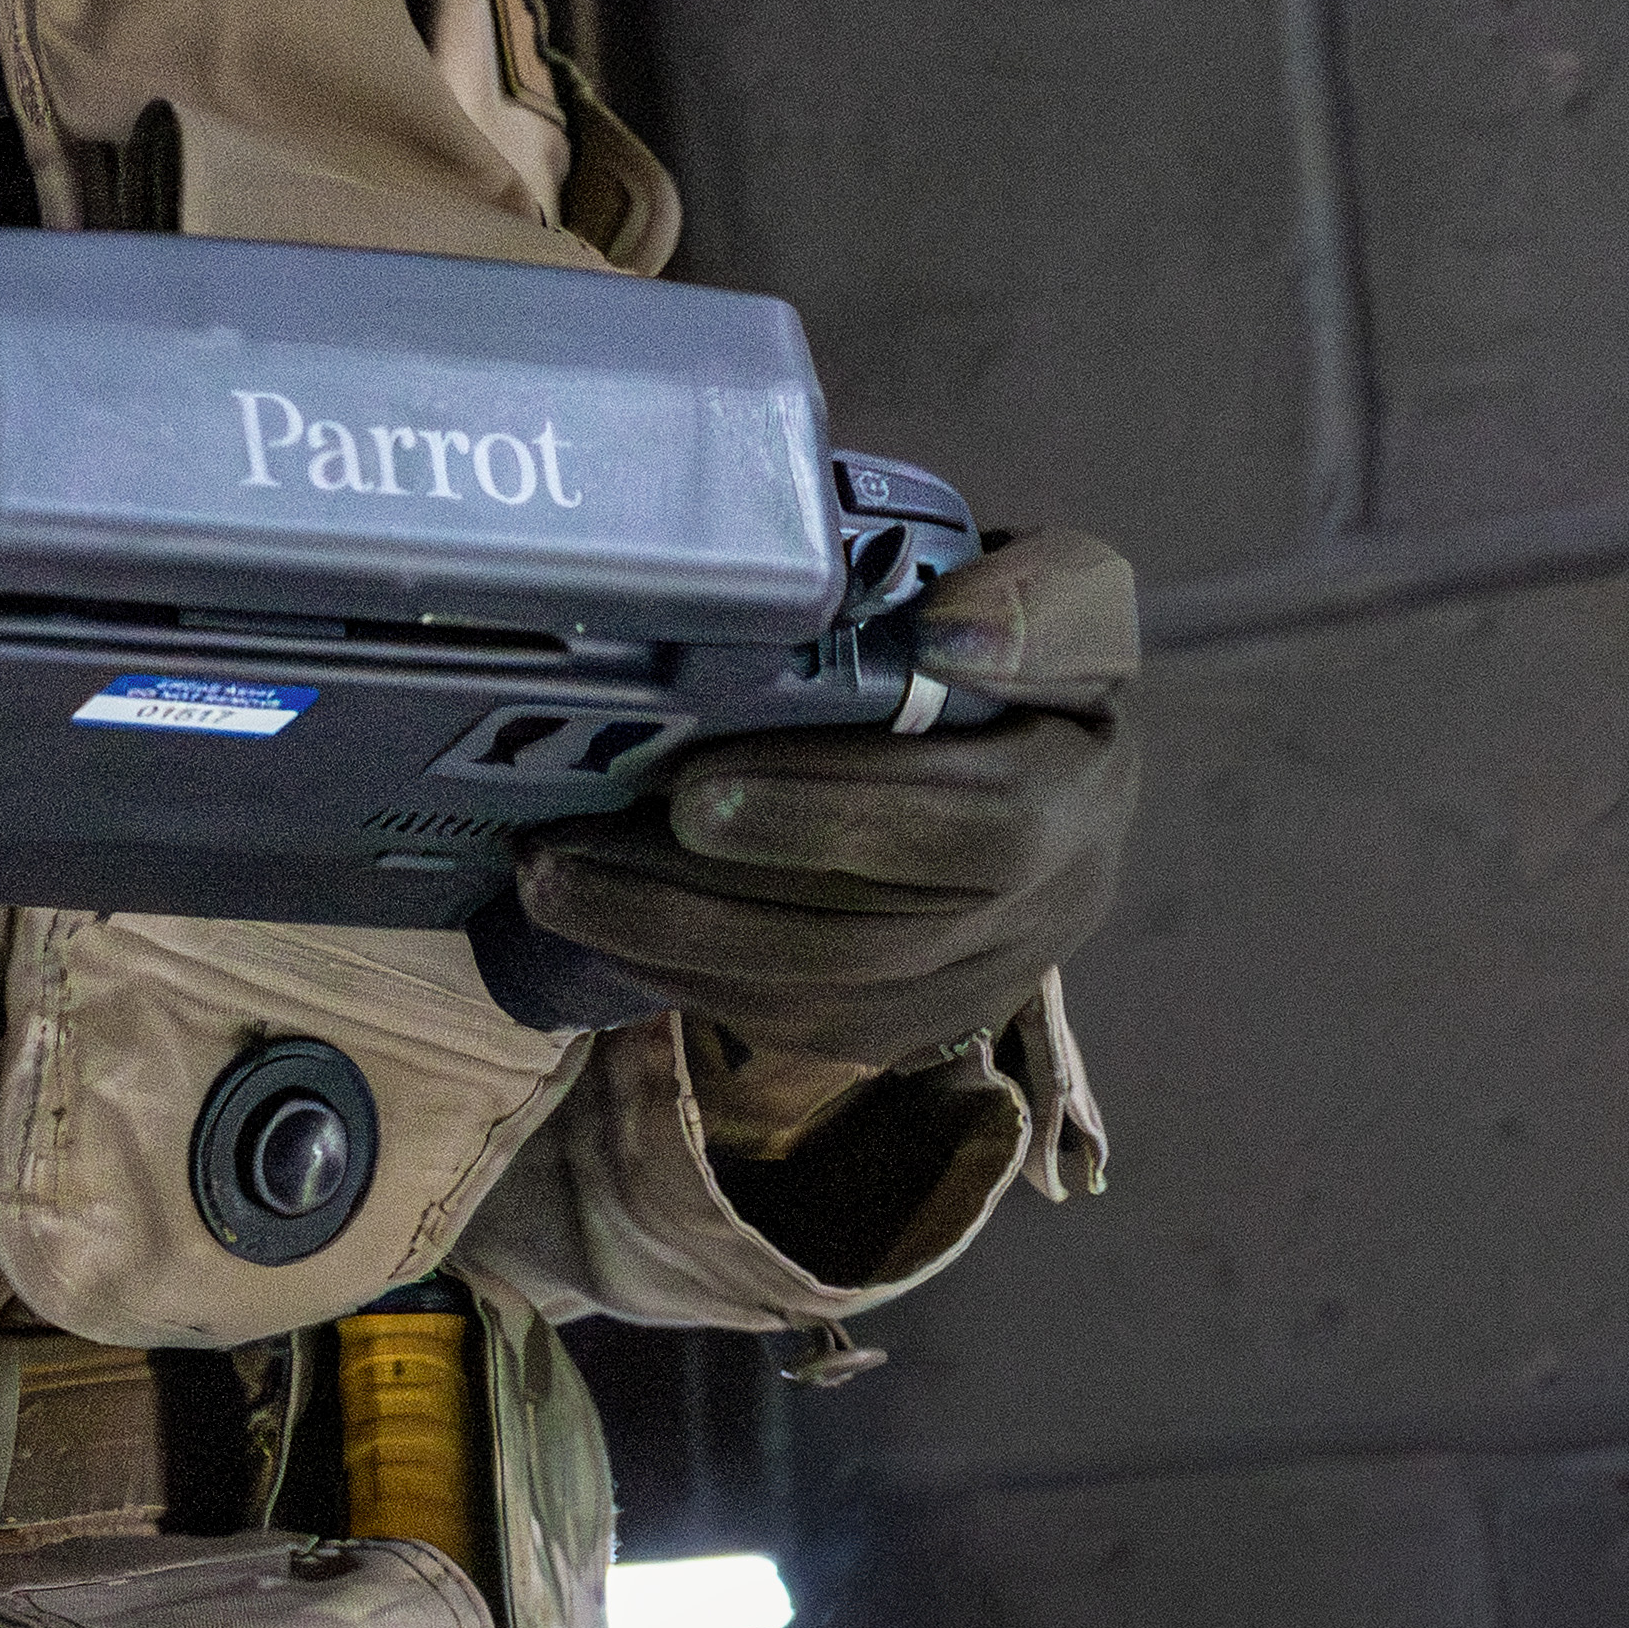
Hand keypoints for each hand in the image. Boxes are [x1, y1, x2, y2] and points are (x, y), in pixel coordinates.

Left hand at [508, 526, 1141, 1069]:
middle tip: (562, 853)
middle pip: (872, 941)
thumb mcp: (1066, 598)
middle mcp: (1045, 912)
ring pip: (825, 1002)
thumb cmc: (1027, 651)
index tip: (693, 792)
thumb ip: (1036, 603)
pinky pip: (808, 1029)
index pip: (971, 830)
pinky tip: (602, 926)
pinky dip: (696, 984)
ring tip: (550, 884)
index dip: (831, 815)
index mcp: (1078, 797)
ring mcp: (984, 981)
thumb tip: (952, 633)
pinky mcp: (926, 1021)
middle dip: (700, 903)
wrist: (1048, 755)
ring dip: (673, 950)